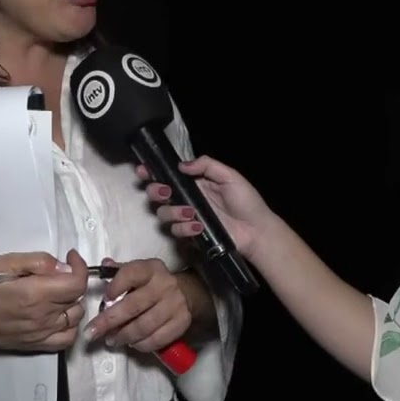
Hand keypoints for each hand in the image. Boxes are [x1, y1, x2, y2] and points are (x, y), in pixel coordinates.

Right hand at [0, 249, 88, 352]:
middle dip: (71, 281)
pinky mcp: (36, 345)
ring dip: (72, 302)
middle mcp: (42, 317)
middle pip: (76, 298)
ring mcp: (40, 334)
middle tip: (55, 274)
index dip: (80, 267)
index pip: (77, 283)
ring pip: (75, 317)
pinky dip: (70, 326)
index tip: (70, 257)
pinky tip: (60, 316)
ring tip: (56, 294)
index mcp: (36, 294)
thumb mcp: (5, 261)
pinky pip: (67, 339)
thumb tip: (63, 267)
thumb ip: (38, 261)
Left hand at [83, 258, 191, 352]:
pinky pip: (157, 339)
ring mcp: (175, 305)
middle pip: (133, 306)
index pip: (130, 274)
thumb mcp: (139, 271)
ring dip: (124, 336)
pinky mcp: (181, 323)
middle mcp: (164, 285)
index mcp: (150, 269)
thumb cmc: (153, 283)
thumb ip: (120, 271)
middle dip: (109, 321)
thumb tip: (103, 265)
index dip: (114, 287)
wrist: (186, 293)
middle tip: (92, 333)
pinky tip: (131, 344)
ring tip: (111, 340)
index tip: (102, 301)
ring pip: (144, 326)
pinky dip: (141, 345)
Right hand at [136, 155, 276, 259]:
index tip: (143, 170)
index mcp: (195, 183)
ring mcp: (188, 218)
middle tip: (165, 192)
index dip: (152, 172)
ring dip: (173, 212)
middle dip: (155, 192)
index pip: (169, 176)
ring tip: (191, 212)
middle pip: (158, 195)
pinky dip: (184, 228)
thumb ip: (207, 166)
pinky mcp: (191, 235)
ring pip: (164, 214)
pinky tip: (199, 226)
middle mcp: (187, 199)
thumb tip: (182, 165)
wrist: (257, 230)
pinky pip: (176, 232)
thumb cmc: (246, 201)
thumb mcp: (230, 176)